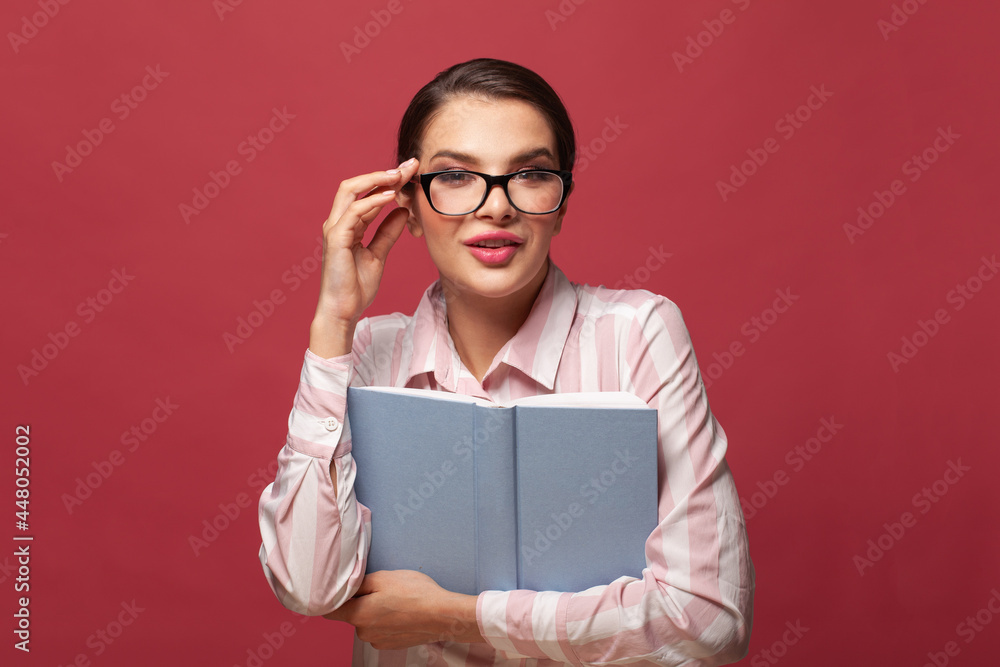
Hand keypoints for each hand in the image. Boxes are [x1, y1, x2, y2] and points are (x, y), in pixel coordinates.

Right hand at [310, 158, 420, 357]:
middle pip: (356, 185)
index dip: (388, 181)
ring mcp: (334, 228)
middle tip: (409, 166)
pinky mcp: (336, 238)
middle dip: (383, 173)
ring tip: (402, 175)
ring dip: (378, 180)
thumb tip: (402, 212)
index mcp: (348, 225)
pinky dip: (372, 201)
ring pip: (351, 191)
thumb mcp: (379, 254)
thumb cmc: (356, 287)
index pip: (367, 194)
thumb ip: (388, 232)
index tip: (412, 173)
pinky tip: (391, 196)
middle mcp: (338, 222)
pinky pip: (353, 211)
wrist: (344, 311)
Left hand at [324, 570, 483, 649]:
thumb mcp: (383, 578)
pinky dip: (387, 620)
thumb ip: (358, 583)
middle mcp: (363, 633)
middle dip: (360, 601)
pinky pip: (380, 630)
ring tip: (396, 599)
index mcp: (358, 615)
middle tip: (380, 587)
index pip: (329, 611)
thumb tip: (343, 586)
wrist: (442, 615)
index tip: (340, 588)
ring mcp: (378, 641)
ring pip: (367, 622)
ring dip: (375, 611)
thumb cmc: (414, 593)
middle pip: (351, 614)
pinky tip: (402, 611)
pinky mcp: (391, 645)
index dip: (332, 598)